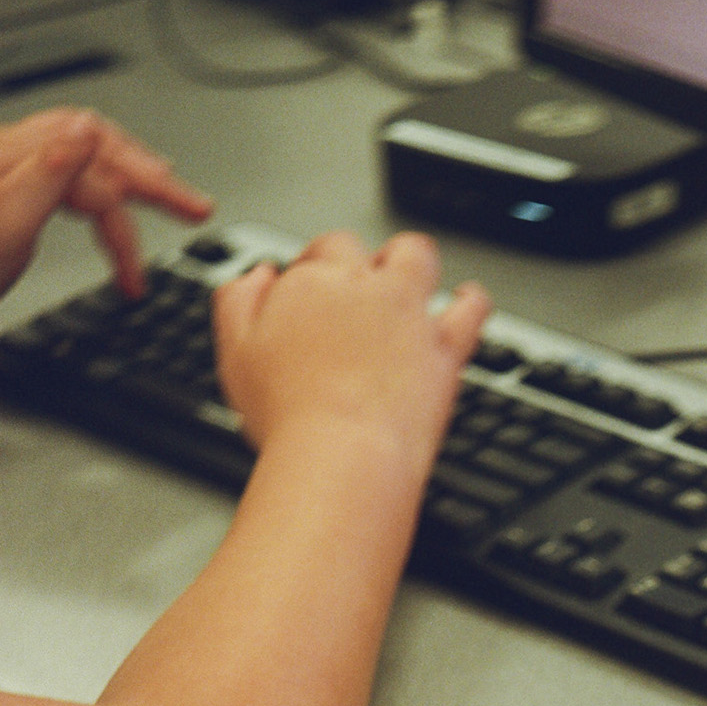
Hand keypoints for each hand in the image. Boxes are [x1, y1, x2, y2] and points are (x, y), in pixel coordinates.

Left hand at [0, 108, 212, 332]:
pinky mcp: (12, 193)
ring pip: (88, 162)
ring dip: (131, 186)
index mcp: (18, 156)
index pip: (102, 162)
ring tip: (168, 208)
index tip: (190, 213)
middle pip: (100, 149)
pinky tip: (112, 213)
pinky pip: (71, 181)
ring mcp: (13, 171)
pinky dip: (103, 198)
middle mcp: (16, 153)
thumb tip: (88, 131)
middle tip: (193, 207)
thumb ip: (51, 174)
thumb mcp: (5, 220)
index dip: (149, 189)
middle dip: (152, 177)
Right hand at [213, 230, 490, 470]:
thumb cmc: (289, 417)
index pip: (319, 253)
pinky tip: (466, 300)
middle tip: (351, 291)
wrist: (343, 456)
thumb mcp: (236, 354)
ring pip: (416, 256)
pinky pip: (471, 307)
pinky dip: (471, 299)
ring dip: (410, 261)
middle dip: (354, 262)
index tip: (314, 292)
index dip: (317, 267)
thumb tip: (258, 275)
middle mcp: (363, 288)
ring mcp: (408, 315)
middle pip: (361, 249)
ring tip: (406, 280)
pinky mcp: (445, 348)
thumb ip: (239, 303)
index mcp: (313, 284)